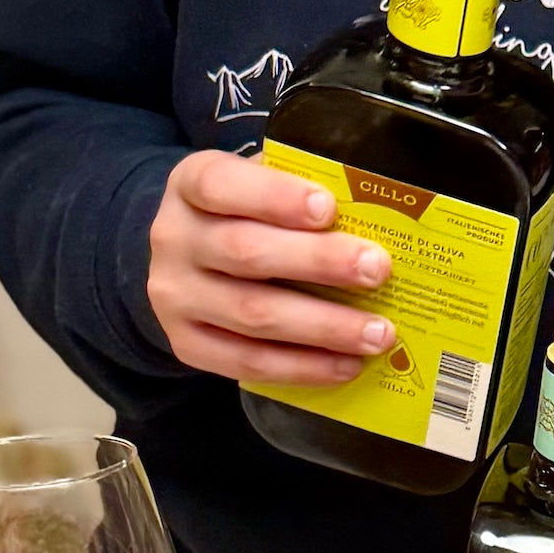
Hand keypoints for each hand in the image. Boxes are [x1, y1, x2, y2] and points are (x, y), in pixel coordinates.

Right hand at [147, 149, 394, 384]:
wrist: (188, 263)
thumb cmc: (244, 215)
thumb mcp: (257, 185)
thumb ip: (297, 193)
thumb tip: (370, 218)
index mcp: (190, 184)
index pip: (222, 185)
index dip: (275, 197)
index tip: (329, 208)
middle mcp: (174, 239)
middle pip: (246, 252)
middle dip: (319, 262)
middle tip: (377, 270)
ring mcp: (175, 298)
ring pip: (253, 315)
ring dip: (324, 327)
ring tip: (379, 333)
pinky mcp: (187, 345)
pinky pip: (248, 363)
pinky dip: (303, 367)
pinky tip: (347, 365)